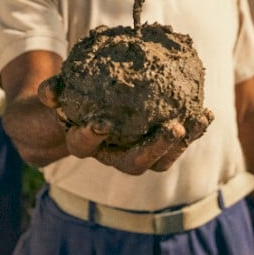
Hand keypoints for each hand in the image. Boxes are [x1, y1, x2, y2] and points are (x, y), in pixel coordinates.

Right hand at [37, 79, 203, 173]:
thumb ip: (51, 91)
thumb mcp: (56, 92)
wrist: (77, 116)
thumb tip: (48, 91)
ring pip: (159, 160)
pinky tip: (205, 112)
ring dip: (180, 143)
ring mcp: (134, 153)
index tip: (102, 123)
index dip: (92, 137)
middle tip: (173, 127)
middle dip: (155, 148)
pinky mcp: (154, 146)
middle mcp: (111, 155)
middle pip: (133, 163)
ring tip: (197, 120)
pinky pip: (175, 144)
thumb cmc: (68, 98)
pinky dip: (192, 130)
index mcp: (83, 143)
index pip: (85, 146)